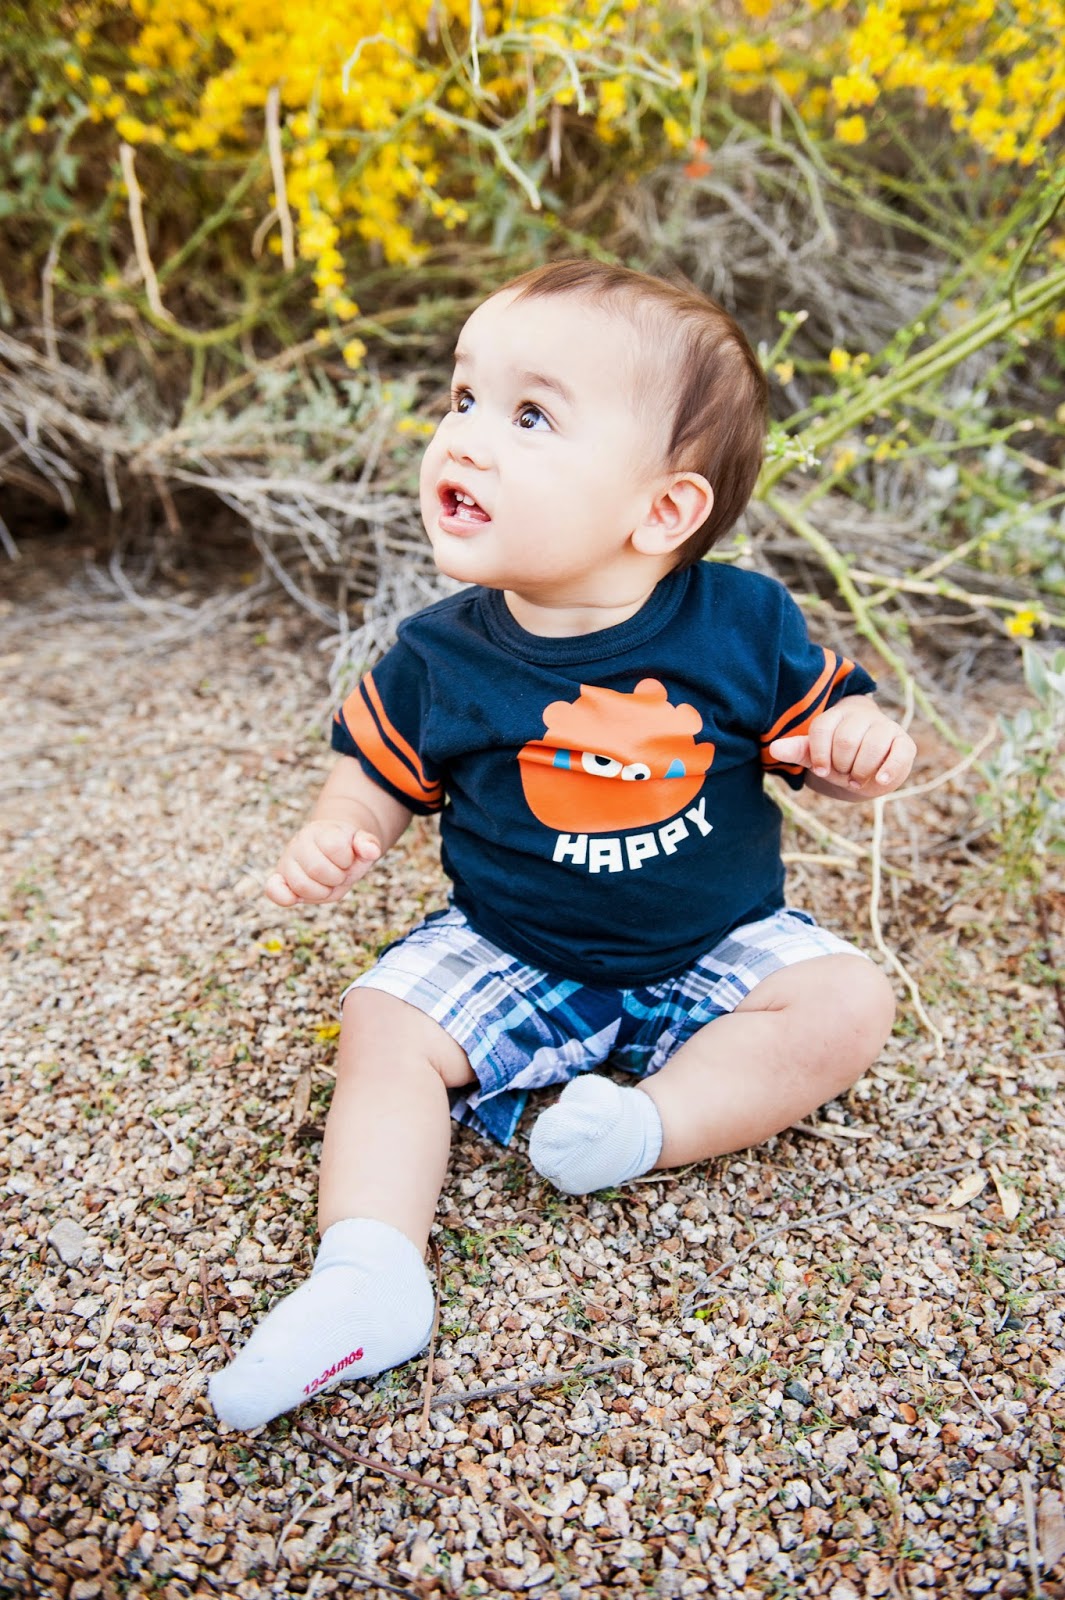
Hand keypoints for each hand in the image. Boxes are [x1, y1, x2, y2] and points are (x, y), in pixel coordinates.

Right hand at [265, 821, 381, 906]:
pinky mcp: (280, 878)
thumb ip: (368, 844)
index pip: (335, 847)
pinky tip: (294, 899)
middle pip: (317, 868)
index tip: (347, 859)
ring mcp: (288, 860)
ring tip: (326, 884)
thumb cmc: (348, 850)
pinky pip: (273, 889)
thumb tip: (372, 851)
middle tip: (338, 874)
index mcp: (322, 831)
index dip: (346, 860)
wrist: (331, 849)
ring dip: (321, 891)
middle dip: (335, 877)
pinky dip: (283, 896)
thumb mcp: (362, 844)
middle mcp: (300, 843)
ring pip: (301, 884)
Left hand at [768, 699, 915, 797]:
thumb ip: (798, 750)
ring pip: (871, 745)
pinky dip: (888, 769)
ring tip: (857, 779)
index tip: (822, 770)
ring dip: (861, 771)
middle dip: (841, 766)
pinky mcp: (904, 742)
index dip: (820, 755)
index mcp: (835, 716)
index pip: (821, 729)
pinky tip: (879, 780)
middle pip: (845, 740)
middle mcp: (861, 717)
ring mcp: (885, 727)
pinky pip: (899, 753)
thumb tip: (774, 749)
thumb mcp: (817, 755)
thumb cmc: (838, 759)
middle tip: (843, 774)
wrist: (869, 766)